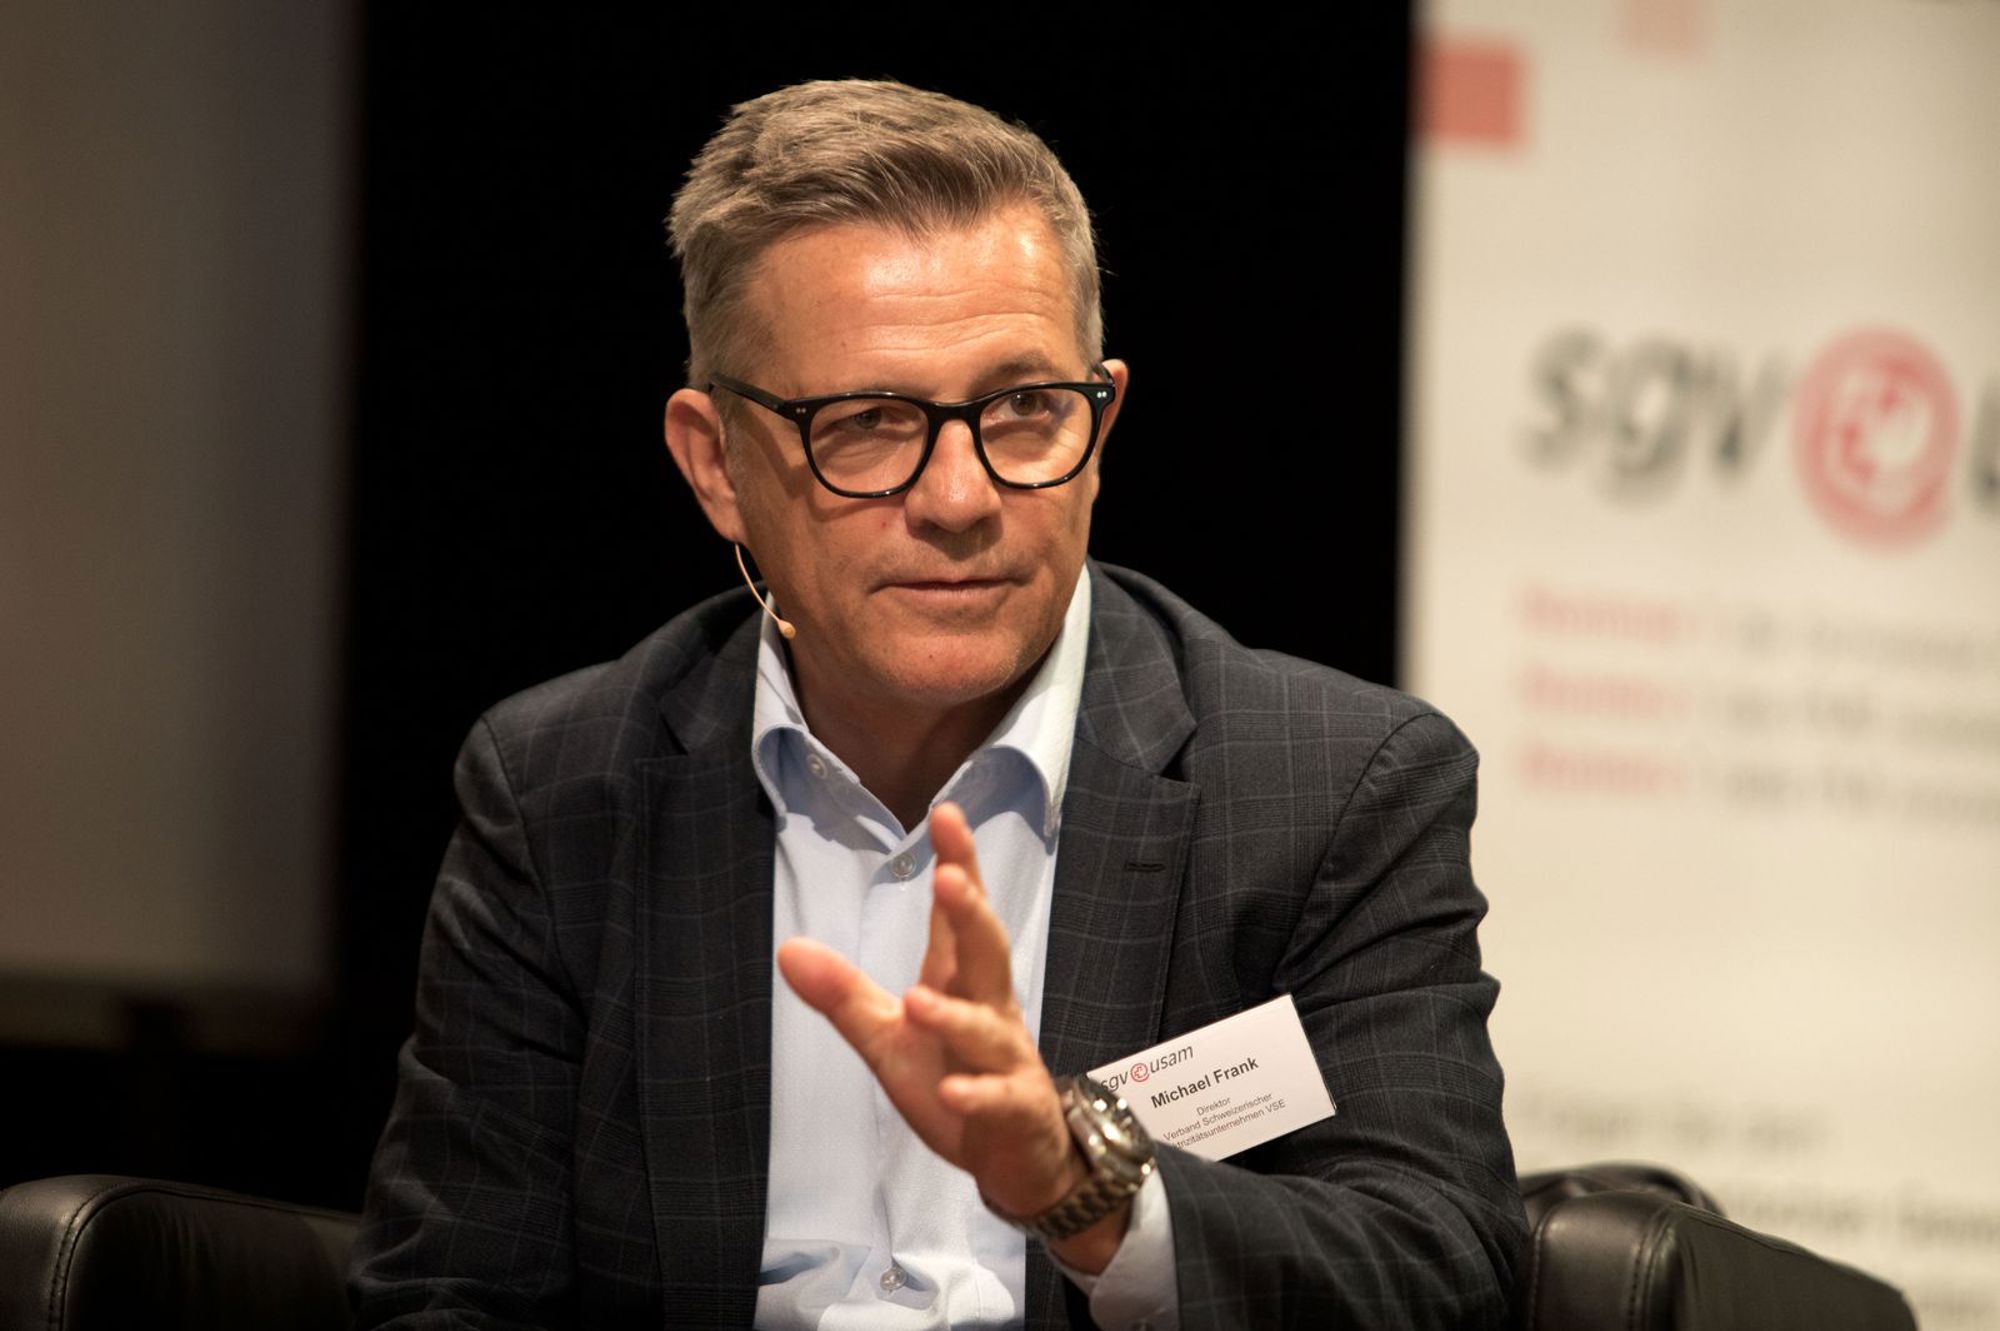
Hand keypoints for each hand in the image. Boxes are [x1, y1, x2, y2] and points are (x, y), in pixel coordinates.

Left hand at [776, 802, 1128, 1268]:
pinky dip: (978, 1093)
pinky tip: (952, 1090)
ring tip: (917, 999)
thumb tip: (788, 947)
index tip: (946, 814)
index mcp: (960, 982)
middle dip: (970, 915)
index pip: (957, 917)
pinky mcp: (1016, 1108)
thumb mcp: (888, 1038)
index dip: (957, 864)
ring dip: (954, 1015)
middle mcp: (990, 1009)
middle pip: (986, 953)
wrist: (1017, 1154)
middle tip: (950, 877)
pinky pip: (998, 1097)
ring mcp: (1007, 1059)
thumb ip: (844, 995)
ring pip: (987, 1029)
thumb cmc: (956, 1077)